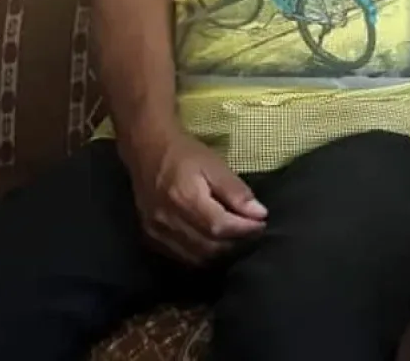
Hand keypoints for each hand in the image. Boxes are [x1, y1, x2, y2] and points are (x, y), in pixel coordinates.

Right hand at [121, 127, 266, 264]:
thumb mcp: (215, 165)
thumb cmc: (185, 154)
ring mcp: (156, 233)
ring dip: (221, 252)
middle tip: (252, 231)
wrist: (147, 152)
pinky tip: (214, 242)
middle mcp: (168, 221)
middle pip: (209, 247)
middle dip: (236, 242)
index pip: (220, 226)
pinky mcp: (151, 239)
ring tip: (236, 237)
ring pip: (197, 258)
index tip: (262, 223)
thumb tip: (259, 213)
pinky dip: (202, 255)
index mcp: (184, 199)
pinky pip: (182, 258)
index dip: (244, 229)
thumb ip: (236, 191)